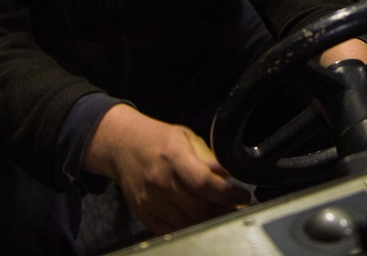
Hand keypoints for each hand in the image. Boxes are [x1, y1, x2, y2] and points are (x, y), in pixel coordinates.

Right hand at [83, 104, 250, 234]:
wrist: (122, 146)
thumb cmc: (159, 139)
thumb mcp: (186, 138)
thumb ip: (207, 157)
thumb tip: (229, 174)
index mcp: (173, 156)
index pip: (203, 183)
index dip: (227, 193)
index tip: (243, 196)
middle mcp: (159, 181)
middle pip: (198, 207)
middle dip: (223, 209)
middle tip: (236, 206)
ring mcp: (150, 200)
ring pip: (187, 222)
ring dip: (208, 220)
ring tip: (221, 212)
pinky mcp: (143, 214)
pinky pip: (172, 229)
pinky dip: (189, 227)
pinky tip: (200, 218)